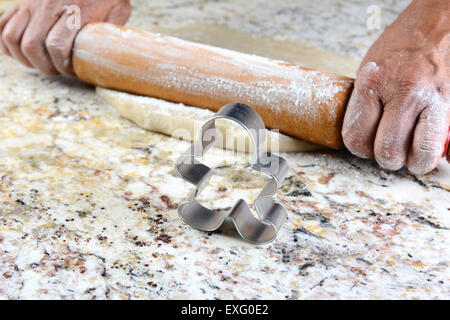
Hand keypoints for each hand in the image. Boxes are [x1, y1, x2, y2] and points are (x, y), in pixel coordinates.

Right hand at [0, 0, 130, 75]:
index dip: (62, 65)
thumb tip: (111, 53)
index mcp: (75, 10)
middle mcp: (48, 5)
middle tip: (55, 71)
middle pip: (31, 45)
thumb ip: (111, 30)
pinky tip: (20, 51)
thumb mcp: (118, 9)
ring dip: (23, 57)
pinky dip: (6, 41)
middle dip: (43, 66)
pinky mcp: (23, 2)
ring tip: (39, 63)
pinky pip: (2, 24)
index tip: (70, 70)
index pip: (57, 46)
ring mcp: (32, 3)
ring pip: (12, 36)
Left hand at [342, 0, 448, 174]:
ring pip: (416, 154)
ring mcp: (429, 99)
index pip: (355, 135)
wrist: (439, 22)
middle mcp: (400, 92)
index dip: (358, 148)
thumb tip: (363, 135)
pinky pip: (441, 145)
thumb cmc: (402, 45)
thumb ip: (366, 101)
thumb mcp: (371, 68)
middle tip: (388, 151)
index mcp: (372, 83)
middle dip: (385, 158)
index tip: (364, 146)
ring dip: (411, 161)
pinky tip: (427, 150)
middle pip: (385, 150)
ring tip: (409, 154)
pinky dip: (432, 155)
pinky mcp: (449, 103)